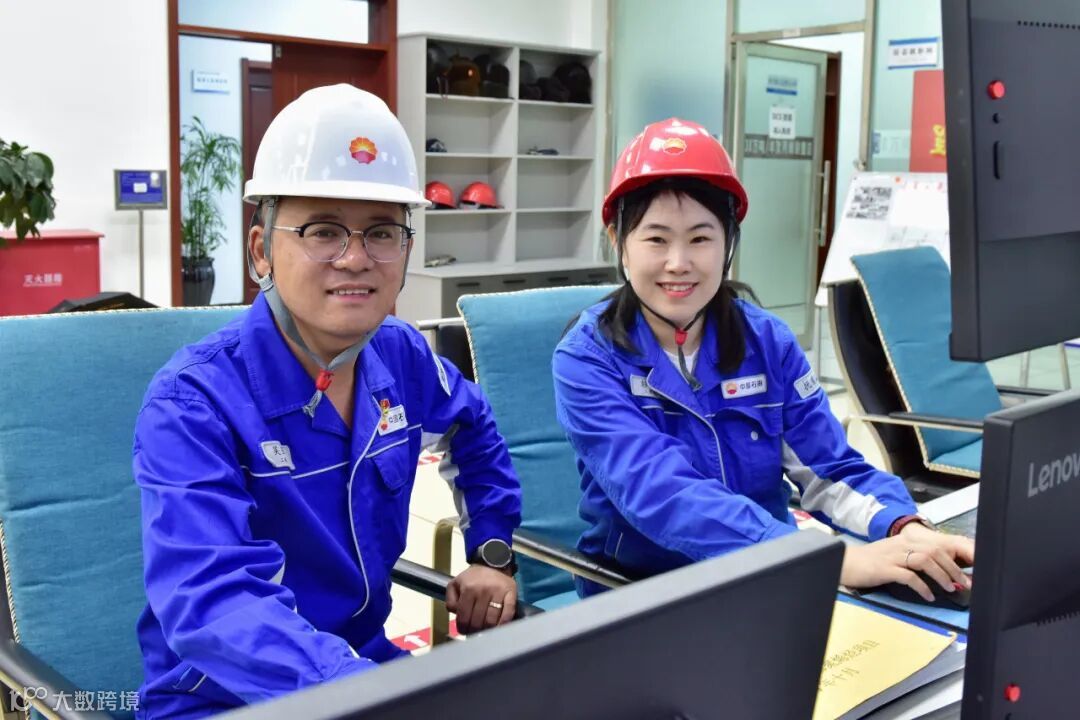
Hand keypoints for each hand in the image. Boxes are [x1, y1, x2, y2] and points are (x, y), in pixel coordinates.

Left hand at [445, 564, 516, 634]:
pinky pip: (507, 614)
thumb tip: (456, 614)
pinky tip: (498, 626)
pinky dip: (503, 624)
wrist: (492, 563)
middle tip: (474, 632)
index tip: (464, 631)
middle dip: (474, 631)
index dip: (463, 628)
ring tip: (484, 630)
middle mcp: (483, 590)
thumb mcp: (455, 584)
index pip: (464, 617)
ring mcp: (498, 592)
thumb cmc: (472, 578)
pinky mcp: (511, 593)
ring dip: (487, 630)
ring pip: (491, 621)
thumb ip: (451, 600)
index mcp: (468, 589)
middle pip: (478, 622)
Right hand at [841, 526, 974, 601]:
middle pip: (934, 551)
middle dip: (953, 568)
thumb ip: (912, 558)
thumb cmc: (868, 561)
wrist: (843, 562)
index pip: (936, 545)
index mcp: (904, 540)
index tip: (966, 572)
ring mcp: (893, 556)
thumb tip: (937, 569)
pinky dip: (922, 587)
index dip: (954, 558)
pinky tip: (928, 596)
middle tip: (964, 583)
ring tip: (950, 588)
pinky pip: (909, 576)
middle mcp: (901, 545)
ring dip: (941, 575)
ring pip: (925, 560)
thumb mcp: (892, 553)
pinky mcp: (885, 569)